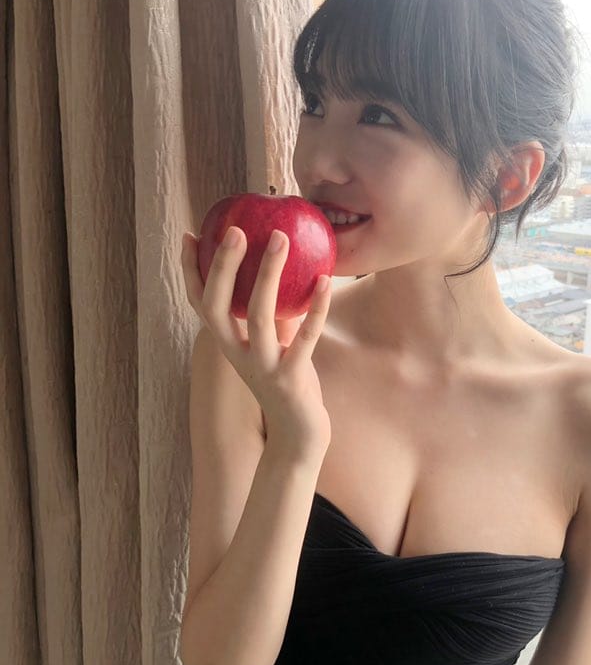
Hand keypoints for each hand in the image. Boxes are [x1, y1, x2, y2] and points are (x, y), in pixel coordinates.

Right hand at [181, 226, 332, 457]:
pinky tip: (324, 281)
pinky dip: (316, 309)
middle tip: (237, 230)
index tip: (192, 235)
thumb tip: (271, 267)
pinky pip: (306, 338)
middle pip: (219, 306)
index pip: (199, 303)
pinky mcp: (292, 379)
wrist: (297, 434)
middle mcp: (237, 354)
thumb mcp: (268, 345)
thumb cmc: (286, 380)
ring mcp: (263, 368)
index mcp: (227, 344)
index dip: (191, 271)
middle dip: (225, 266)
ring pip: (261, 317)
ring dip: (270, 274)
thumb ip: (264, 314)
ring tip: (281, 238)